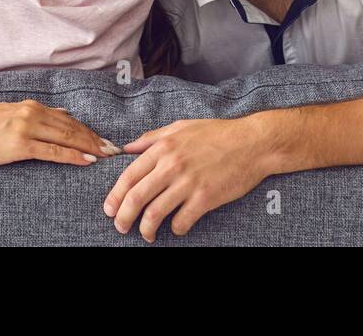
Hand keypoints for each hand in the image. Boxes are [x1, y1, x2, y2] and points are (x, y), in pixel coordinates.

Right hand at [0, 99, 121, 168]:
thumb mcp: (9, 113)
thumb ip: (35, 114)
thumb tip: (61, 114)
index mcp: (30, 106)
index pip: (67, 119)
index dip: (88, 131)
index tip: (104, 140)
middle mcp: (31, 113)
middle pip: (72, 128)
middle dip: (95, 140)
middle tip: (114, 150)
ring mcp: (26, 128)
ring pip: (66, 137)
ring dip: (89, 147)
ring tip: (106, 156)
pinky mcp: (19, 145)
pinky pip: (52, 151)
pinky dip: (71, 156)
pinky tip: (85, 161)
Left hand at [103, 117, 273, 241]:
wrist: (253, 143)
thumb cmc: (217, 133)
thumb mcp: (181, 127)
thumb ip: (152, 138)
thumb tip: (127, 148)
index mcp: (163, 148)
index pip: (129, 176)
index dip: (115, 196)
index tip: (109, 209)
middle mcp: (172, 165)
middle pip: (136, 197)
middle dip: (123, 217)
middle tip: (120, 227)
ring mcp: (188, 183)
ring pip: (155, 214)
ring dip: (146, 229)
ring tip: (146, 234)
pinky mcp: (205, 198)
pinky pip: (181, 221)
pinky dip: (175, 229)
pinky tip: (177, 228)